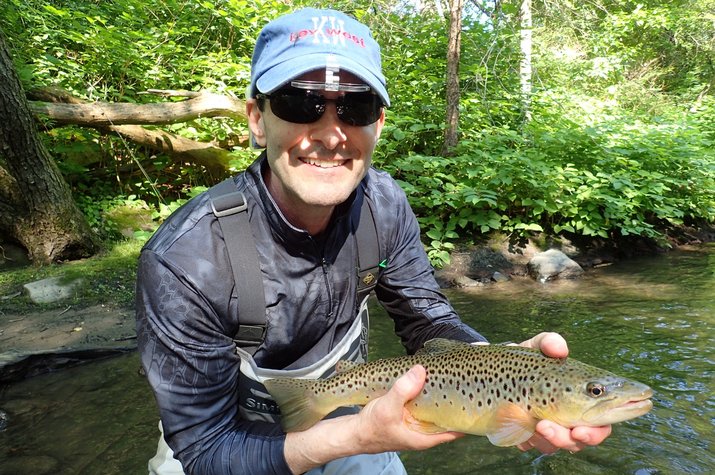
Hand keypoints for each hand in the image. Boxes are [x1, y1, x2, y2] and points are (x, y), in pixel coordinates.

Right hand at [284, 365, 461, 473]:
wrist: (351, 433)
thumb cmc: (370, 428)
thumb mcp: (387, 408)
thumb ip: (403, 390)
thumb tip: (420, 370)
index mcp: (426, 437)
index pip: (458, 429)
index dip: (471, 416)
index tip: (482, 399)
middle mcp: (425, 430)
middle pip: (450, 416)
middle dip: (460, 400)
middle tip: (473, 380)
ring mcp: (417, 422)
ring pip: (438, 408)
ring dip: (445, 393)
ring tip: (458, 376)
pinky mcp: (408, 413)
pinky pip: (425, 402)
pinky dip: (429, 391)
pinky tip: (430, 378)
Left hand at [516, 332, 612, 452]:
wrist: (490, 368)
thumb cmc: (525, 358)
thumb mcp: (536, 346)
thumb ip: (550, 342)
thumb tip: (560, 349)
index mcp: (581, 399)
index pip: (600, 424)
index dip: (595, 433)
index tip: (579, 430)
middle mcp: (566, 418)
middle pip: (579, 442)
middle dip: (568, 440)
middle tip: (549, 428)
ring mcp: (544, 427)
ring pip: (552, 446)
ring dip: (545, 438)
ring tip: (535, 423)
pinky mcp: (524, 433)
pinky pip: (529, 444)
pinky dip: (526, 437)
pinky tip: (518, 424)